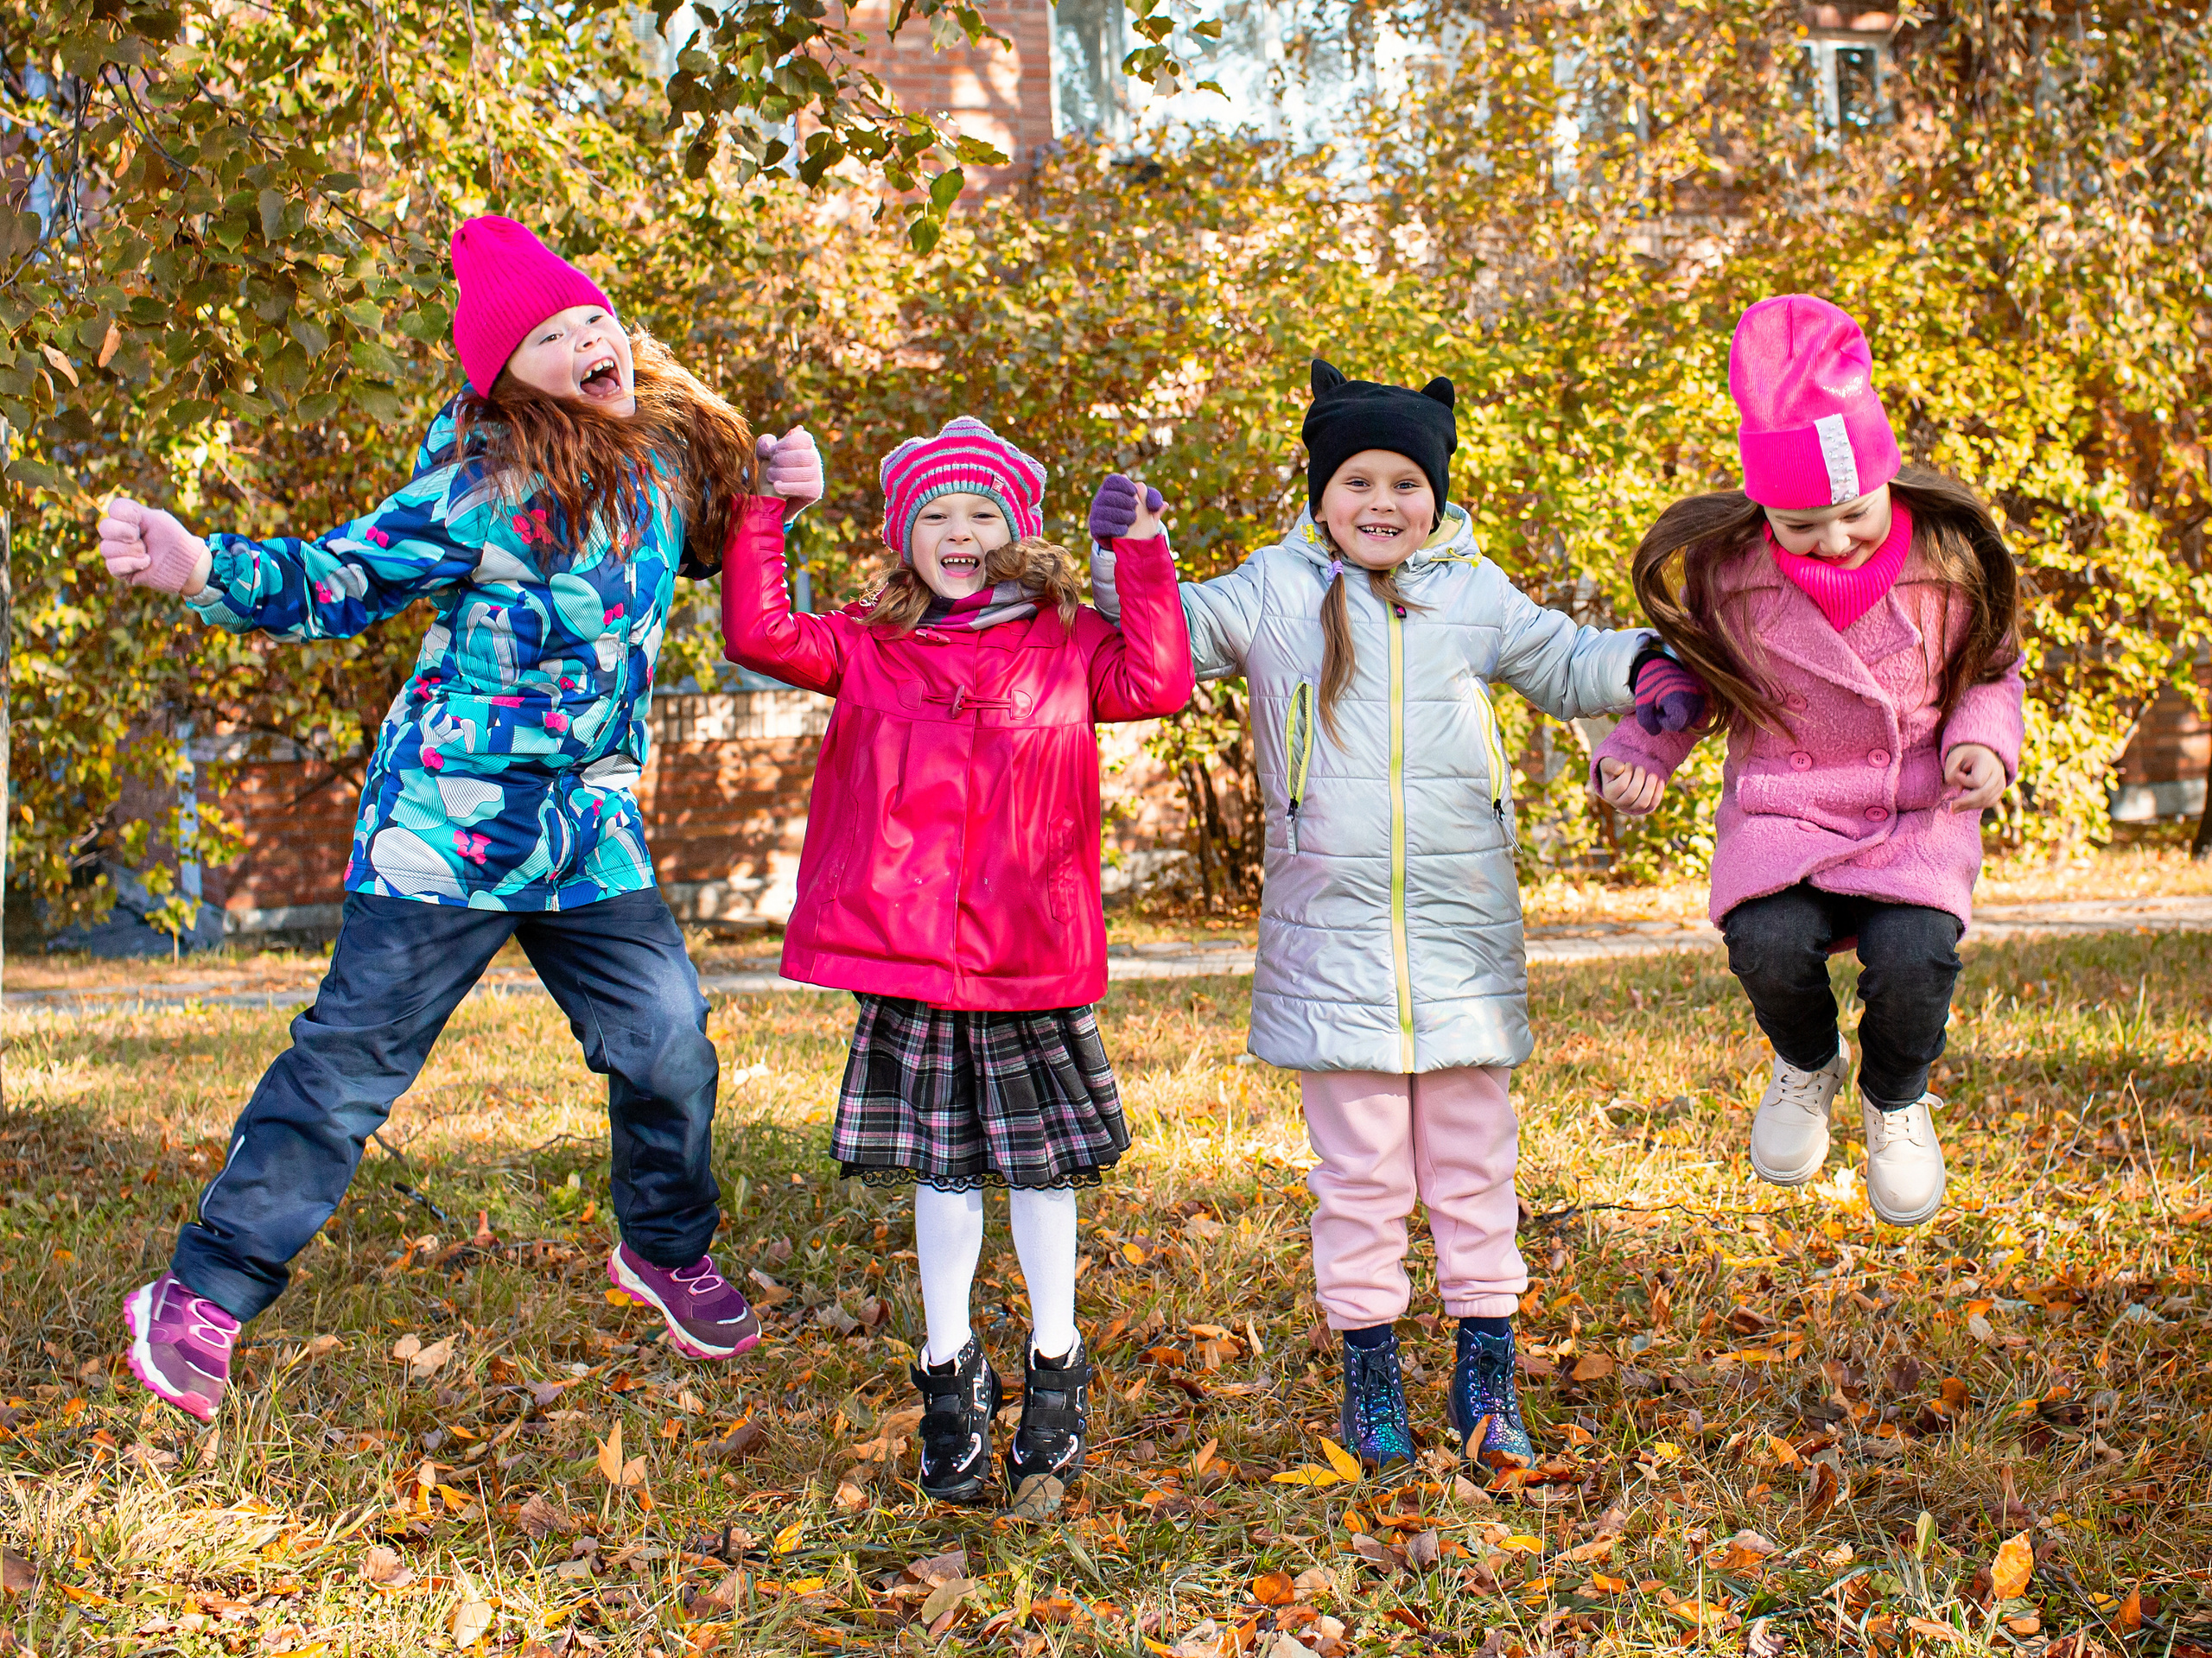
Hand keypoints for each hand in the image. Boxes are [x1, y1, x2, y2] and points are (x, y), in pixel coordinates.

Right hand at [97, 497, 211, 595]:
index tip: (141, 521)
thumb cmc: (174, 539)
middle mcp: (118, 535)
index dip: (127, 515)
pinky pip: (112, 565)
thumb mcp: (157, 519)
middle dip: (126, 532)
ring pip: (106, 548)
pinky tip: (146, 562)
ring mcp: (117, 553)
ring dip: (132, 550)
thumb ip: (133, 511)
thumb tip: (112, 515)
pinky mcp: (120, 571)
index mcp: (127, 519)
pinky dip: (132, 563)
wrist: (187, 563)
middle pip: (104, 527)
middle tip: (142, 538)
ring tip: (147, 553)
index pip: (114, 509)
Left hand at [758, 427, 822, 519]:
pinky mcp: (816, 490)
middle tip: (770, 466)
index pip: (803, 438)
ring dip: (782, 474)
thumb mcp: (764, 454)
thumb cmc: (771, 468)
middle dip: (782, 461)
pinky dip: (787, 487)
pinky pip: (804, 488)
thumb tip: (772, 443)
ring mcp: (817, 474)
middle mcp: (814, 457)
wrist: (774, 495)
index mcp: (805, 444)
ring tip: (770, 476)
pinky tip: (776, 486)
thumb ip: (765, 444)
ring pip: (804, 472)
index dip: (785, 444)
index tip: (771, 452)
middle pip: (803, 456)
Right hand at [1088, 474, 1165, 542]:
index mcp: (1109, 490)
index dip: (1123, 484)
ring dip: (1120, 514)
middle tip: (1135, 506)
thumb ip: (1152, 505)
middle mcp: (1099, 499)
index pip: (1112, 481)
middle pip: (1108, 495)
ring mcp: (1095, 513)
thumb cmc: (1133, 516)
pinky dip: (1114, 527)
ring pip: (1104, 510)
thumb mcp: (1144, 508)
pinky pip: (1101, 525)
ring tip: (1132, 519)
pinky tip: (1125, 530)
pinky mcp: (1094, 527)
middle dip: (1123, 500)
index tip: (1135, 491)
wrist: (1119, 537)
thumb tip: (1165, 504)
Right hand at [1595, 756, 1664, 814]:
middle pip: (1631, 795)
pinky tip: (1661, 781)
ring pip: (1642, 802)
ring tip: (1653, 775)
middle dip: (1639, 779)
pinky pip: (1653, 804)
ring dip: (1650, 788)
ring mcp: (1632, 808)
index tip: (1628, 764)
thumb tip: (1620, 768)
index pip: (1621, 786)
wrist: (1621, 780)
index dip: (1627, 773)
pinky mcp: (1643, 808)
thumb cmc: (1614, 770)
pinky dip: (1658, 793)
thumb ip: (1611, 764)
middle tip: (1641, 768)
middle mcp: (1619, 804)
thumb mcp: (1608, 764)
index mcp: (1609, 794)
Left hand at [1632, 652, 1707, 734]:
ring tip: (1668, 704)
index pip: (1676, 724)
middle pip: (1684, 723)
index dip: (1664, 722)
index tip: (1657, 710)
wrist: (1657, 666)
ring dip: (1680, 717)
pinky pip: (1698, 713)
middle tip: (1661, 707)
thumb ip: (1646, 721)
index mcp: (1677, 698)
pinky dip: (1688, 714)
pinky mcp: (1701, 694)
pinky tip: (1677, 706)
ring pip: (1692, 720)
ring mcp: (1699, 695)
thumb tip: (1656, 732)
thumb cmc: (1648, 686)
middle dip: (1671, 719)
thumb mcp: (1641, 703)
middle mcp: (1692, 696)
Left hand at [1943, 742, 2005, 813]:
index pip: (1977, 781)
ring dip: (1970, 806)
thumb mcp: (1953, 758)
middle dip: (1966, 802)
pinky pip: (1989, 802)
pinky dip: (1976, 806)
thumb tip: (1959, 790)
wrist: (1981, 752)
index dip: (1964, 781)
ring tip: (1954, 809)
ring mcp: (2001, 782)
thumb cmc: (1965, 755)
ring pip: (1987, 800)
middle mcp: (1998, 773)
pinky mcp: (2000, 789)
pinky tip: (1964, 806)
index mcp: (1987, 762)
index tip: (1958, 774)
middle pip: (1984, 794)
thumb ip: (1951, 773)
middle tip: (1951, 808)